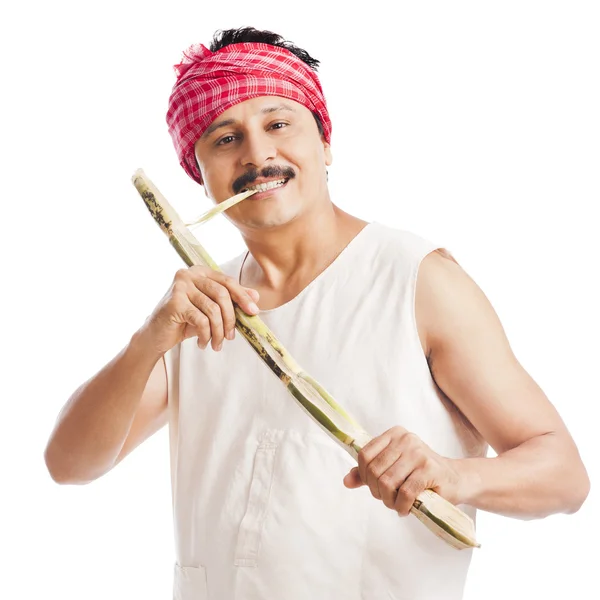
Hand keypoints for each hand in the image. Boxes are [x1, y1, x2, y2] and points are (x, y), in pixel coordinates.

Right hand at [139, 265, 259, 355]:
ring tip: (216, 344)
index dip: (243, 296)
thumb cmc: (185, 321)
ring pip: (212, 310)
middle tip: (231, 336)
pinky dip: (205, 335)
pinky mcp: (174, 302)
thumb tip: (255, 296)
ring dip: (218, 331)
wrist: (156, 335)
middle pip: (221, 294)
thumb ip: (231, 301)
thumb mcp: (210, 310)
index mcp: (200, 272)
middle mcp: (188, 274)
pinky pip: (201, 320)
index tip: (254, 312)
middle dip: (231, 318)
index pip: (227, 282)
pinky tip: (202, 343)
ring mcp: (180, 287)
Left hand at [343, 426, 463, 515]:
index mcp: (394, 434)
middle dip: (377, 491)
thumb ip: (368, 473)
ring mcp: (418, 453)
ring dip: (389, 501)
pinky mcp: (429, 470)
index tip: (373, 487)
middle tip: (387, 499)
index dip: (364, 475)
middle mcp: (405, 439)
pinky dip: (401, 506)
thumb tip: (346, 481)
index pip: (365, 455)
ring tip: (396, 505)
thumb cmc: (420, 474)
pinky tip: (405, 510)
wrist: (455, 479)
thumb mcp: (392, 468)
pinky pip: (405, 492)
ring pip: (387, 482)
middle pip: (374, 470)